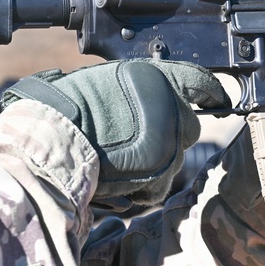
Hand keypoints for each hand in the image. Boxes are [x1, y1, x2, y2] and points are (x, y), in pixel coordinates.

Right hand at [1, 59, 228, 208]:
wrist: (46, 144)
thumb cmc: (64, 110)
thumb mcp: (105, 83)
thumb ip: (137, 90)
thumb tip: (150, 100)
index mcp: (156, 77)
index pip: (196, 80)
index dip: (210, 90)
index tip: (217, 98)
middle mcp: (169, 107)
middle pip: (188, 126)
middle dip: (170, 135)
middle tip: (137, 141)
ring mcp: (169, 141)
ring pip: (174, 158)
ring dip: (154, 163)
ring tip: (117, 160)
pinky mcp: (161, 173)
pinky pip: (160, 184)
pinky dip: (142, 187)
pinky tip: (117, 179)